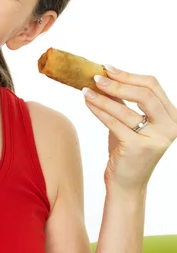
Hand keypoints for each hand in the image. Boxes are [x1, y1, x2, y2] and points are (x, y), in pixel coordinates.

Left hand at [82, 66, 176, 192]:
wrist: (127, 184)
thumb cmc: (128, 150)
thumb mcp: (130, 121)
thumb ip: (124, 100)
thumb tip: (106, 75)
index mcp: (172, 116)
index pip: (152, 86)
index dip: (129, 75)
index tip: (108, 68)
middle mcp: (170, 127)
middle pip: (144, 94)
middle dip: (117, 83)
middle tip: (96, 77)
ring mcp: (156, 138)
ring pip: (126, 109)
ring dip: (103, 97)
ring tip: (85, 89)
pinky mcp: (138, 148)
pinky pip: (114, 123)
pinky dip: (99, 110)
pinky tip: (88, 102)